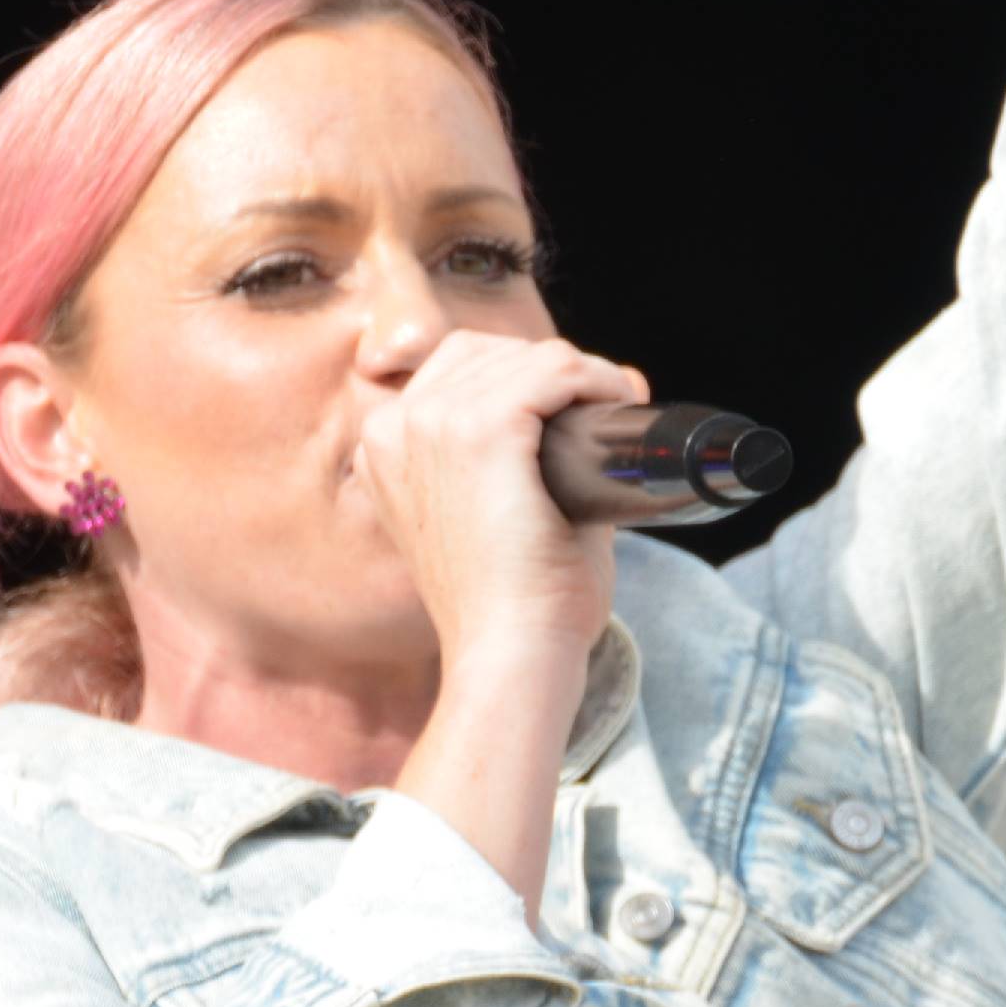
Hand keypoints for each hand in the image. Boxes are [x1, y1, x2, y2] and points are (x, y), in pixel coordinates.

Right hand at [355, 329, 650, 665]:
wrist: (510, 653)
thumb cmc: (511, 603)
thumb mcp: (483, 517)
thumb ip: (509, 465)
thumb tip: (582, 417)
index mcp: (385, 449)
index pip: (454, 371)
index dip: (522, 378)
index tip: (577, 407)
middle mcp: (394, 427)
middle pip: (487, 353)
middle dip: (552, 372)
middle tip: (605, 407)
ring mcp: (433, 423)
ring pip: (525, 357)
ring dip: (581, 373)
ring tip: (616, 406)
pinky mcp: (482, 430)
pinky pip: (554, 369)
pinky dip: (597, 378)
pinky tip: (620, 400)